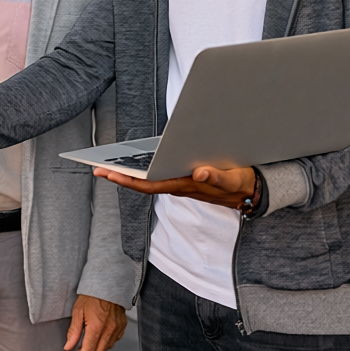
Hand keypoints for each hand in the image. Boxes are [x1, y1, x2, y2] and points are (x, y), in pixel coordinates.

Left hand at [64, 295, 125, 350]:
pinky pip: (114, 341)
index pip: (88, 350)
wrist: (107, 284)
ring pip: (107, 348)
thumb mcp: (77, 311)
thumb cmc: (91, 295)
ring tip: (87, 347)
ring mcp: (117, 329)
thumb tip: (68, 346)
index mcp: (96, 327)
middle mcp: (109, 330)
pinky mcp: (122, 326)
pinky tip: (98, 339)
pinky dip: (105, 344)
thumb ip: (74, 331)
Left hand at [92, 164, 255, 208]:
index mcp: (186, 185)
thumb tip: (200, 171)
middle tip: (97, 169)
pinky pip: (160, 173)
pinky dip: (145, 168)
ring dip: (130, 172)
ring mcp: (180, 182)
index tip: (107, 174)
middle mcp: (179, 185)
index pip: (149, 185)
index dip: (127, 180)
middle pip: (144, 183)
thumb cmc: (241, 183)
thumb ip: (218, 178)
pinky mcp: (185, 176)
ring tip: (110, 162)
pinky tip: (136, 158)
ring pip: (150, 179)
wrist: (252, 191)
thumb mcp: (233, 179)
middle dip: (120, 176)